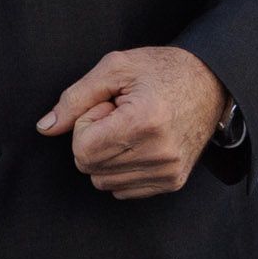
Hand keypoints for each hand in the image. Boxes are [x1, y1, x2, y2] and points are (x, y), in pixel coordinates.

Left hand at [36, 46, 226, 199]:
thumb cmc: (162, 70)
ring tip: (131, 128)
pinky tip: (139, 144)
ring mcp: (168, 171)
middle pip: (90, 168)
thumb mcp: (115, 68)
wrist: (210, 82)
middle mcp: (159, 153)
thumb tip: (46, 128)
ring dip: (108, 156)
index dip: (85, 125)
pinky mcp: (172, 182)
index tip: (107, 107)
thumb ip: (74, 98)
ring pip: (104, 182)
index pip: (82, 150)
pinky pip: (123, 190)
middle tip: (119, 115)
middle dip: (95, 140)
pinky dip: (121, 169)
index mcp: (144, 122)